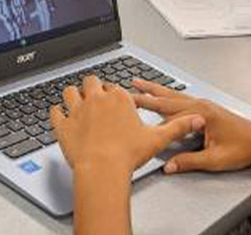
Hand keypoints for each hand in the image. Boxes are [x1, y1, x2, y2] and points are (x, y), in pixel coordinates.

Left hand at [50, 76, 204, 176]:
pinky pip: (54, 112)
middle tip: (95, 96)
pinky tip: (58, 114)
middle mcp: (96, 99)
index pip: (114, 87)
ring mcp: (77, 110)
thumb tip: (196, 120)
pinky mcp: (62, 124)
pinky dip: (55, 112)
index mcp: (118, 98)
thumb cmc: (128, 154)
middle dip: (92, 87)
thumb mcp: (158, 139)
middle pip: (91, 82)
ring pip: (70, 91)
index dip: (114, 93)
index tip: (115, 100)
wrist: (103, 169)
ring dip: (72, 95)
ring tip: (75, 99)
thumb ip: (177, 127)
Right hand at [134, 80, 250, 174]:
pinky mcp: (206, 108)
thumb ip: (190, 161)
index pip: (168, 116)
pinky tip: (163, 95)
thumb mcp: (214, 160)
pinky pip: (181, 98)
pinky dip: (167, 95)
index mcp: (200, 114)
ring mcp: (203, 104)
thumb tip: (168, 166)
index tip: (130, 109)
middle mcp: (200, 104)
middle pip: (167, 98)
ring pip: (173, 95)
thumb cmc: (242, 148)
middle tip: (127, 88)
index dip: (148, 114)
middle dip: (146, 93)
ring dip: (155, 89)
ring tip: (139, 83)